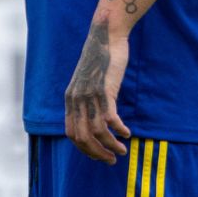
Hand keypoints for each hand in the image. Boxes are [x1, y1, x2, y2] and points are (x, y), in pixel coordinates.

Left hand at [64, 20, 131, 162]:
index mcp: (70, 99)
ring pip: (96, 132)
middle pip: (82, 137)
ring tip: (122, 150)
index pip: (71, 134)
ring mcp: (89, 96)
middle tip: (111, 160)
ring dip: (110, 145)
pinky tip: (127, 132)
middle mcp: (76, 100)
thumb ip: (87, 96)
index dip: (84, 148)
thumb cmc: (101, 57)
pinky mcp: (104, 91)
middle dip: (97, 153)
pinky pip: (109, 119)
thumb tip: (94, 113)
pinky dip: (118, 130)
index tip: (98, 154)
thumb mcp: (88, 80)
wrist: (106, 36)